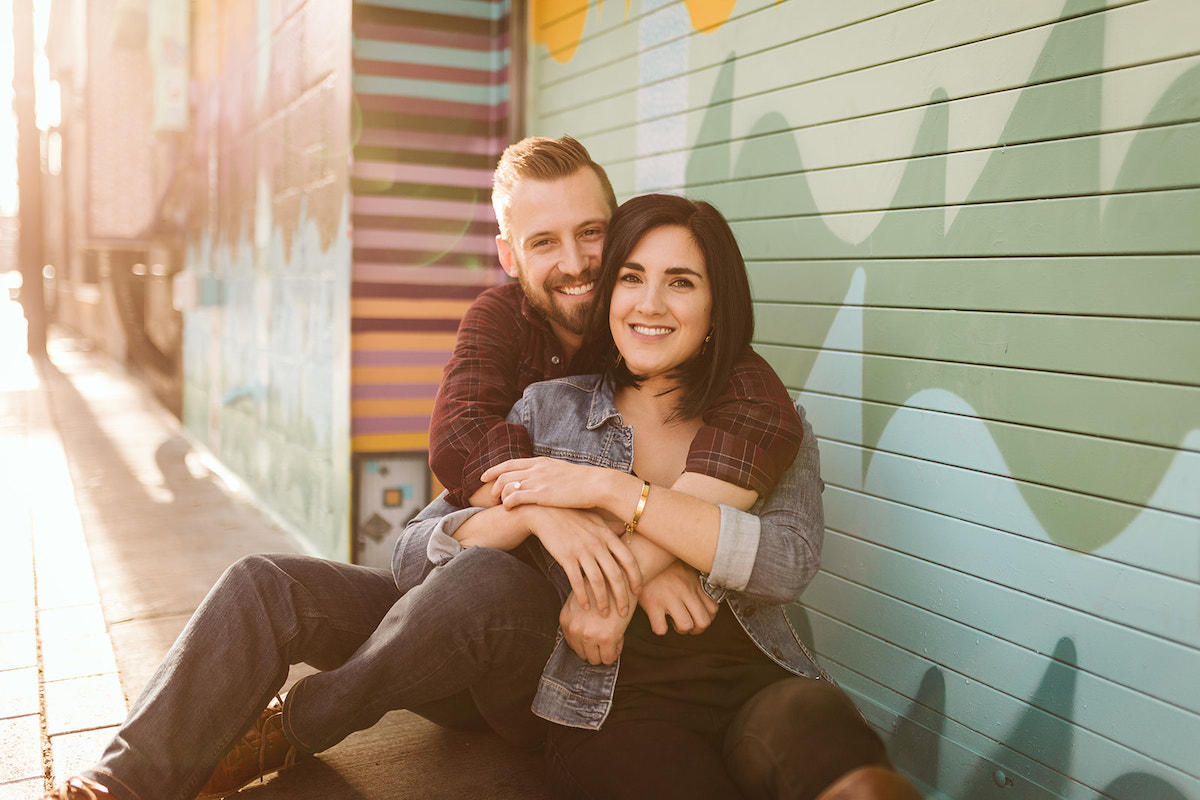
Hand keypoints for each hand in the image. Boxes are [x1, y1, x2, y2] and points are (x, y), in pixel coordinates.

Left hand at [482, 457, 612, 510]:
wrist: (597, 485)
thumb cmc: (583, 483)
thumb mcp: (562, 473)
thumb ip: (548, 475)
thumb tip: (543, 482)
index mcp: (540, 462)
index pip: (510, 463)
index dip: (493, 469)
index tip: (483, 477)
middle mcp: (536, 469)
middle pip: (503, 474)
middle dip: (492, 487)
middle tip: (489, 499)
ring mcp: (538, 481)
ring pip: (506, 485)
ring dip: (497, 496)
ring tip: (497, 506)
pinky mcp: (541, 494)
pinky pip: (514, 497)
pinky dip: (507, 503)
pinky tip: (507, 509)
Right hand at [520, 506, 641, 615]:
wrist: (545, 512)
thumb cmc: (572, 516)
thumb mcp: (595, 518)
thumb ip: (611, 527)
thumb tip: (626, 531)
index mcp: (607, 535)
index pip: (628, 559)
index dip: (635, 577)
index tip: (638, 591)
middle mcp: (597, 543)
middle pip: (615, 575)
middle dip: (622, 596)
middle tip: (624, 612)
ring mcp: (581, 550)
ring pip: (597, 581)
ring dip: (602, 601)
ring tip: (604, 614)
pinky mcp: (565, 557)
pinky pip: (577, 581)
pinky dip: (582, 596)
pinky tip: (585, 606)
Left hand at [560, 588, 635, 664]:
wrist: (622, 576)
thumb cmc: (604, 586)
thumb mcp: (581, 598)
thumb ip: (576, 616)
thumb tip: (582, 634)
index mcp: (565, 619)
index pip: (573, 644)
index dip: (587, 640)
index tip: (598, 631)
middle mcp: (573, 628)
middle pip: (583, 654)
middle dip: (596, 648)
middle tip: (607, 633)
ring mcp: (589, 634)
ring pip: (595, 659)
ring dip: (605, 650)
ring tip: (613, 633)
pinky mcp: (606, 638)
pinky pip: (609, 658)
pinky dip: (615, 651)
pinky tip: (619, 636)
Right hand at [637, 560, 718, 635]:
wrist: (639, 555)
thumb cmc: (661, 565)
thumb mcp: (683, 568)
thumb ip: (694, 582)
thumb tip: (704, 598)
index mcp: (693, 581)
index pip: (713, 610)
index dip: (706, 618)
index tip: (696, 616)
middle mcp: (685, 589)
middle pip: (703, 622)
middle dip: (695, 629)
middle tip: (686, 622)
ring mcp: (669, 596)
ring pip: (686, 626)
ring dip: (679, 629)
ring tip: (671, 620)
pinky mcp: (652, 603)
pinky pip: (661, 629)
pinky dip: (660, 628)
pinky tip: (657, 619)